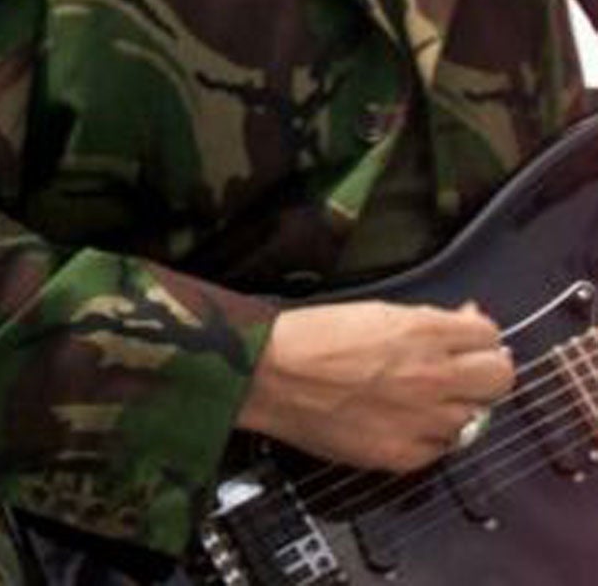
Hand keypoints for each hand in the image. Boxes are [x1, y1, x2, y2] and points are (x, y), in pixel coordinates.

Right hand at [239, 298, 513, 468]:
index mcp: (423, 332)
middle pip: (500, 378)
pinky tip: (400, 420)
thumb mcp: (373, 311)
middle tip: (461, 370)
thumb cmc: (308, 336)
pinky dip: (428, 434)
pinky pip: (441, 447)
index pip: (490, 336)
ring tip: (417, 397)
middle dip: (484, 370)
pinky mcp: (405, 454)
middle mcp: (433, 377)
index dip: (478, 337)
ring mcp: (423, 420)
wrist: (264, 375)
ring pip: (474, 417)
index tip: (466, 340)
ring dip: (453, 405)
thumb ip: (427, 322)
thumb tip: (463, 325)